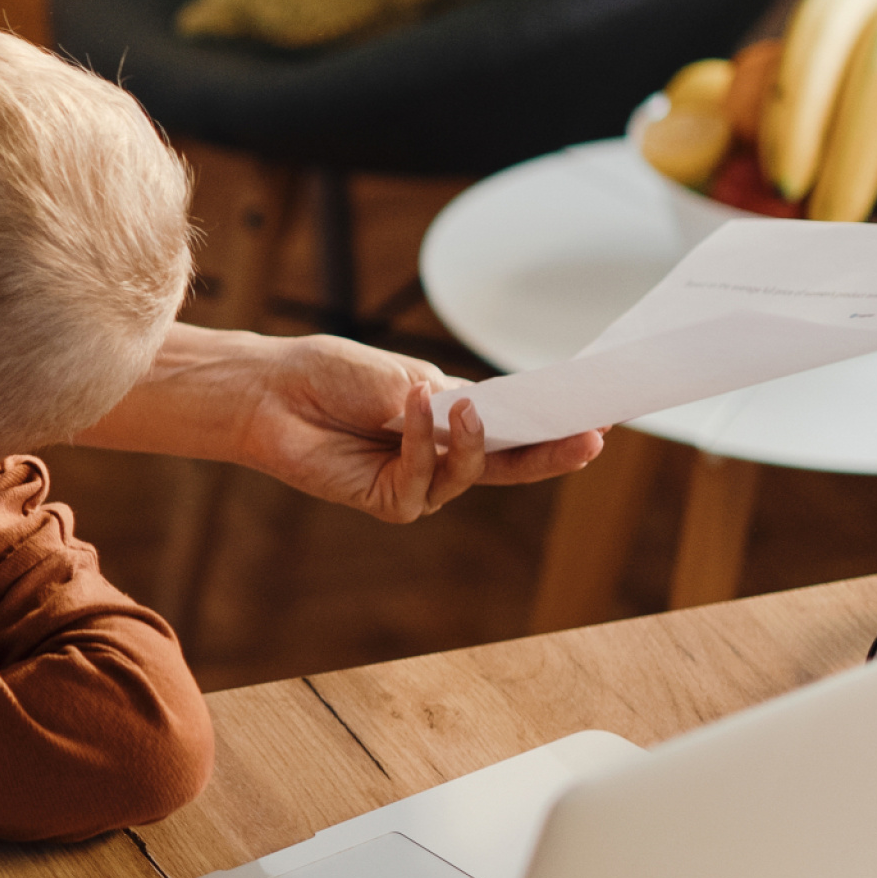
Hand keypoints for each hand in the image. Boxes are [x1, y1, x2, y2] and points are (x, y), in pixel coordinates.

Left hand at [231, 333, 605, 521]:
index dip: (559, 425)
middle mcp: (445, 456)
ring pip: (471, 474)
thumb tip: (478, 419)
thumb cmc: (333, 375)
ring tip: (460, 405)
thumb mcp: (402, 376)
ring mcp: (420, 483)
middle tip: (591, 437)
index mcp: (457, 420)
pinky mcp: (389, 502)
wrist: (273, 391)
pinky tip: (411, 407)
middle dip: (554, 453)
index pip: (520, 428)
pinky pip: (422, 479)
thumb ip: (443, 404)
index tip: (603, 415)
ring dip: (468, 439)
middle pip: (514, 465)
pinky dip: (418, 441)